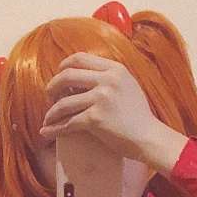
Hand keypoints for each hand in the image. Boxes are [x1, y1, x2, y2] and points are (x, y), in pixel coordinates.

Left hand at [39, 53, 170, 162]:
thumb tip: (82, 75)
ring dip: (51, 112)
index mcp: (115, 69)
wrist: (149, 137)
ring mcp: (101, 98)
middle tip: (49, 97)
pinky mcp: (96, 118)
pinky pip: (68, 122)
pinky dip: (55, 129)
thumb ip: (109, 77)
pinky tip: (47, 133)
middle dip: (52, 87)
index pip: (79, 58)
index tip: (58, 77)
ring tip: (47, 119)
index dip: (63, 67)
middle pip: (67, 76)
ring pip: (64, 102)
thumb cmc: (139, 116)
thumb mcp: (128, 86)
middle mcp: (108, 80)